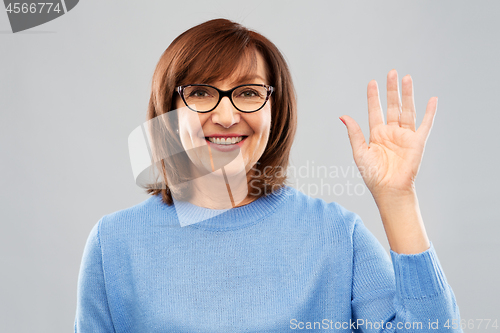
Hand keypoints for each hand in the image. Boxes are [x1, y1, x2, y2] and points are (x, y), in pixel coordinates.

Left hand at [340, 69, 436, 199]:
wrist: (388, 190)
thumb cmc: (373, 175)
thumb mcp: (360, 151)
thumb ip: (354, 133)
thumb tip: (343, 116)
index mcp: (377, 134)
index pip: (375, 110)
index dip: (373, 97)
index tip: (372, 82)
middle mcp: (391, 133)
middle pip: (392, 106)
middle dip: (391, 90)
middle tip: (391, 72)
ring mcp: (405, 136)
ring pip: (407, 110)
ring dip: (407, 95)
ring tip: (407, 78)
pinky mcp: (417, 142)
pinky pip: (425, 124)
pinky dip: (430, 112)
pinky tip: (433, 99)